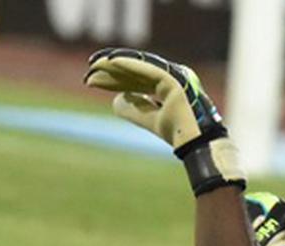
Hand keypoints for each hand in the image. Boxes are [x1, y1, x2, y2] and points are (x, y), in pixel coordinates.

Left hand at [85, 47, 244, 195]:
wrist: (196, 145)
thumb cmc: (178, 135)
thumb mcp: (150, 120)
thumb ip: (135, 109)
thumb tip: (115, 99)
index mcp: (169, 87)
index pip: (137, 80)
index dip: (114, 80)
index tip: (92, 81)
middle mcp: (173, 78)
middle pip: (137, 71)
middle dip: (112, 71)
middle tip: (89, 69)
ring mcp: (176, 77)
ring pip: (140, 67)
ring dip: (117, 64)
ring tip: (95, 64)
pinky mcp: (175, 81)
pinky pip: (149, 70)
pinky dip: (130, 64)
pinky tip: (111, 62)